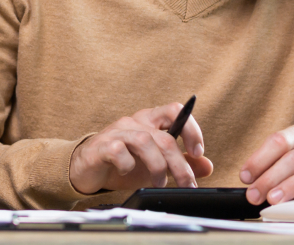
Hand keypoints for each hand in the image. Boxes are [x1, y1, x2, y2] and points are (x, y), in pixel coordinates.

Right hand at [70, 102, 213, 193]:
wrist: (86, 169)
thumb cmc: (123, 164)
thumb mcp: (157, 165)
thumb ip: (182, 163)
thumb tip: (207, 165)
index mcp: (150, 120)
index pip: (175, 110)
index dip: (191, 129)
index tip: (198, 152)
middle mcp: (135, 121)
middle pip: (164, 137)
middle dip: (179, 163)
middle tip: (186, 183)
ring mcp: (117, 131)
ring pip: (144, 141)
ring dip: (157, 166)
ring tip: (159, 182)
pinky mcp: (101, 145)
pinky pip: (118, 150)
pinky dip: (127, 164)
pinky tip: (126, 173)